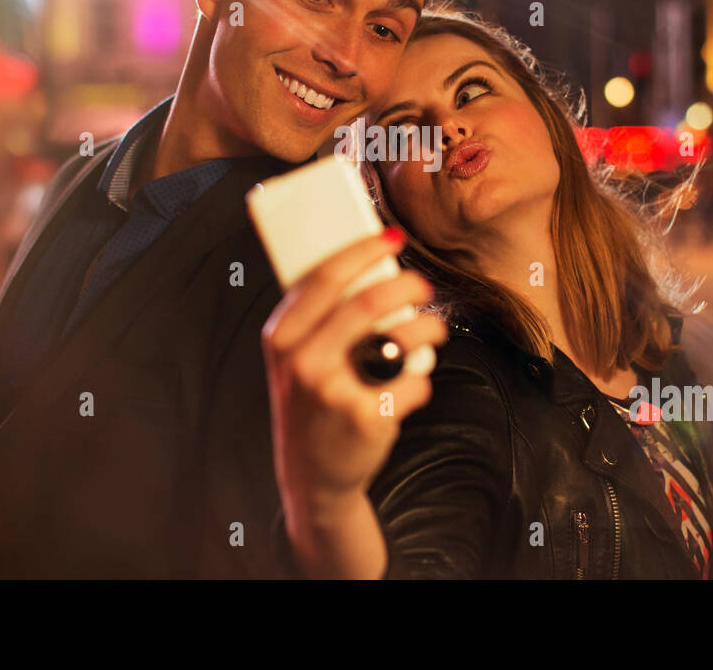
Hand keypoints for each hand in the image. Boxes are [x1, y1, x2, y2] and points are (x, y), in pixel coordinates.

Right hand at [261, 228, 446, 575]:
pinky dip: (421, 379)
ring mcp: (335, 392)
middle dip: (409, 285)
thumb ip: (316, 316)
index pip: (325, 277)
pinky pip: (414, 381)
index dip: (363, 250)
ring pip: (400, 338)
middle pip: (369, 302)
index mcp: (282, 337)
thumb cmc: (310, 402)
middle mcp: (304, 362)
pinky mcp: (367, 419)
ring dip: (428, 330)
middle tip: (424, 287)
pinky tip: (410, 384)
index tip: (392, 237)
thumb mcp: (293, 358)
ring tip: (431, 334)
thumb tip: (367, 260)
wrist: (312, 475)